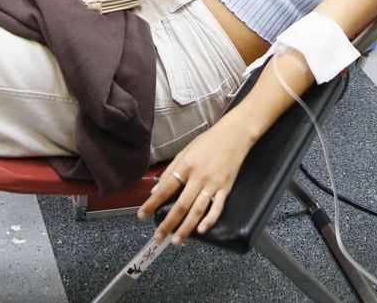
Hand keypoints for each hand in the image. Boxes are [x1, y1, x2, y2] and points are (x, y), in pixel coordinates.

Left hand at [136, 119, 253, 243]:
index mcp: (186, 166)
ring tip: (176, 241)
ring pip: (198, 210)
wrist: (235, 135)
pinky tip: (201, 230)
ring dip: (186, 227)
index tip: (141, 215)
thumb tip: (155, 190)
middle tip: (158, 237)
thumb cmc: (208, 141)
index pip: (166, 189)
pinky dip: (209, 220)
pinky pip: (217, 207)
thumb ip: (170, 170)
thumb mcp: (185, 151)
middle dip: (168, 223)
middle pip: (181, 205)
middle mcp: (198, 177)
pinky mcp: (226, 188)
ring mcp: (213, 184)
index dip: (152, 203)